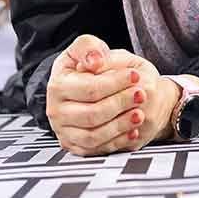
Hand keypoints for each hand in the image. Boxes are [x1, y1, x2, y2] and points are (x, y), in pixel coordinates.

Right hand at [46, 35, 180, 156]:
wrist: (88, 87)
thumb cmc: (89, 65)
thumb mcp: (87, 47)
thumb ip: (89, 47)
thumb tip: (95, 62)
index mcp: (58, 85)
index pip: (89, 88)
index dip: (115, 83)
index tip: (135, 75)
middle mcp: (56, 111)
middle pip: (92, 114)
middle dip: (121, 104)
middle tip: (142, 94)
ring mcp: (64, 131)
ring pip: (93, 136)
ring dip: (120, 126)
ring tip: (139, 114)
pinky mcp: (75, 146)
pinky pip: (97, 150)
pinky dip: (117, 142)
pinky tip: (133, 130)